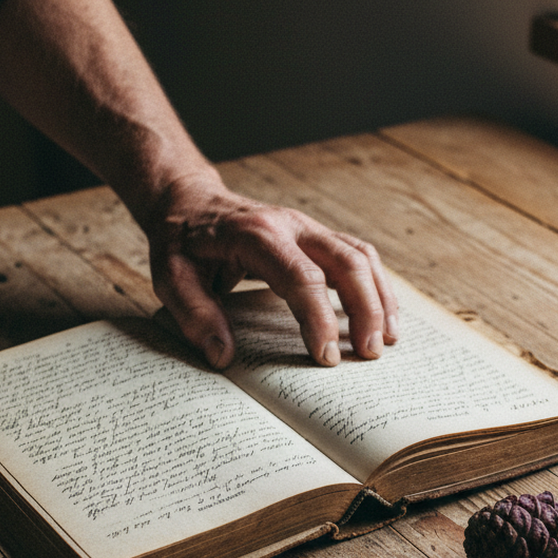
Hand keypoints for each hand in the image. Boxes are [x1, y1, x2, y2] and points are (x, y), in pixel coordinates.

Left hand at [145, 176, 399, 368]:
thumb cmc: (181, 241)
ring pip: (360, 256)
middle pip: (346, 262)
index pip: (302, 277)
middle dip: (365, 310)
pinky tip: (382, 317)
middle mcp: (291, 226)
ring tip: (386, 339)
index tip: (327, 357)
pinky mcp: (317, 237)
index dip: (319, 319)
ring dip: (379, 298)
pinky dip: (376, 287)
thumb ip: (194, 314)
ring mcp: (309, 228)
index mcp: (256, 235)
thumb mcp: (170, 276)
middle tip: (369, 354)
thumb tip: (223, 355)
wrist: (190, 200)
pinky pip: (358, 257)